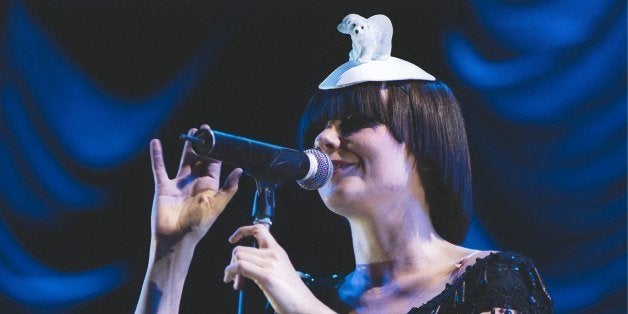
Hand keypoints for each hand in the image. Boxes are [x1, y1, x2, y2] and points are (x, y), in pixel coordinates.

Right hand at [150, 125, 241, 246]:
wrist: (175, 239)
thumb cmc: (198, 225)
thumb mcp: (217, 205)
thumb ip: (229, 188)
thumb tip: (240, 170)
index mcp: (210, 187)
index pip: (215, 163)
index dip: (217, 150)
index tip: (217, 136)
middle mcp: (195, 183)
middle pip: (200, 159)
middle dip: (203, 144)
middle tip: (204, 129)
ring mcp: (179, 184)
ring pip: (184, 160)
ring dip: (187, 146)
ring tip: (191, 131)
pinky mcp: (163, 187)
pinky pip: (159, 168)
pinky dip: (157, 155)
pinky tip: (155, 143)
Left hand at [223, 225, 332, 313]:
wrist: (304, 306)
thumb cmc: (292, 294)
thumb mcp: (279, 271)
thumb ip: (264, 264)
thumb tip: (244, 267)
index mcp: (278, 251)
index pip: (258, 229)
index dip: (242, 231)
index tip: (232, 239)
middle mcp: (274, 254)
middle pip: (241, 248)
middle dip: (232, 263)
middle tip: (235, 277)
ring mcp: (270, 264)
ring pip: (238, 256)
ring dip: (230, 270)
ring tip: (237, 283)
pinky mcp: (266, 276)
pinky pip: (240, 266)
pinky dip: (231, 273)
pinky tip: (236, 283)